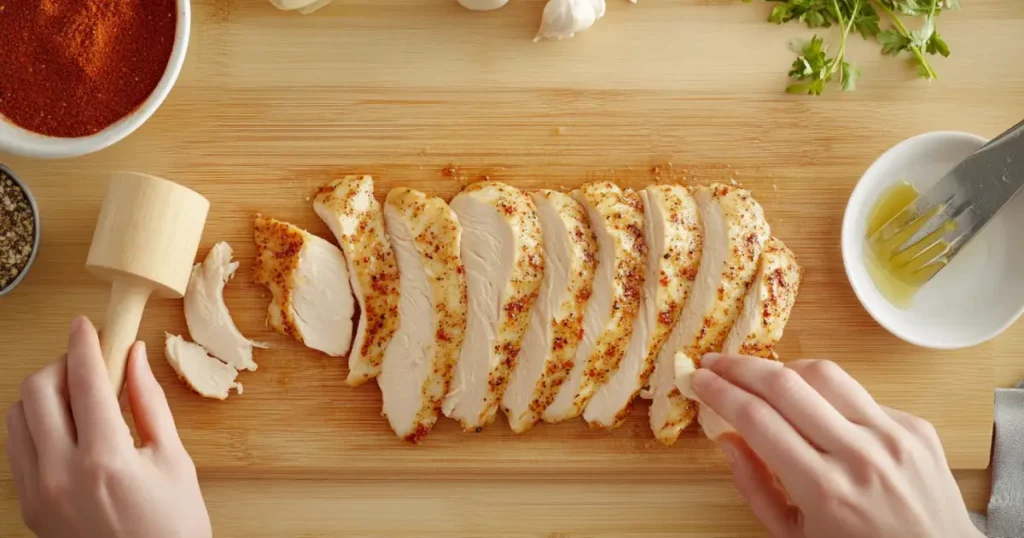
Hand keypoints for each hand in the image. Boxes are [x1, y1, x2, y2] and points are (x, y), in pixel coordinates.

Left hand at [5, 316, 211, 537]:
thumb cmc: (173, 526)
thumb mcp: (173, 459)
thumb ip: (148, 403)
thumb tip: (134, 357)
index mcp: (105, 458)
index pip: (83, 381)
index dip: (84, 344)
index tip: (86, 324)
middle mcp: (61, 474)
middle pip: (36, 391)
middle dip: (61, 365)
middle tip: (88, 363)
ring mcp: (39, 492)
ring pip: (17, 417)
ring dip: (43, 395)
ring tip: (77, 397)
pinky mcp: (29, 506)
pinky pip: (17, 448)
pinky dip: (35, 425)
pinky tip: (65, 428)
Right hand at [692, 353, 981, 537]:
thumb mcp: (794, 537)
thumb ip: (754, 487)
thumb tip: (727, 438)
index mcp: (824, 490)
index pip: (757, 419)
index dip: (720, 392)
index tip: (698, 379)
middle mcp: (860, 455)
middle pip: (785, 384)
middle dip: (740, 366)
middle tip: (715, 363)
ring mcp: (894, 435)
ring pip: (825, 373)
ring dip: (783, 368)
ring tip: (760, 375)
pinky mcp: (916, 426)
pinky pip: (860, 395)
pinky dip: (828, 397)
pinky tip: (816, 411)